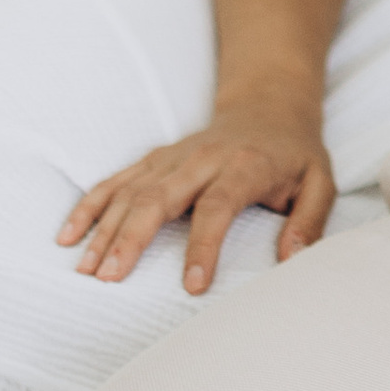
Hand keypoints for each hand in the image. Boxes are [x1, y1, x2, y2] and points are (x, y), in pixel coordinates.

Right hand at [58, 96, 338, 293]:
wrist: (268, 105)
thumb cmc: (294, 153)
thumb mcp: (320, 182)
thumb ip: (310, 222)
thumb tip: (293, 261)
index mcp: (244, 167)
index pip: (218, 206)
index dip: (204, 245)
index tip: (193, 285)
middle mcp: (202, 159)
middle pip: (159, 197)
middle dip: (132, 238)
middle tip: (110, 279)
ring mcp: (173, 157)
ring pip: (131, 191)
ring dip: (105, 229)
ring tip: (86, 270)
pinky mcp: (155, 160)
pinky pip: (116, 181)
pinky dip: (90, 205)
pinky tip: (69, 234)